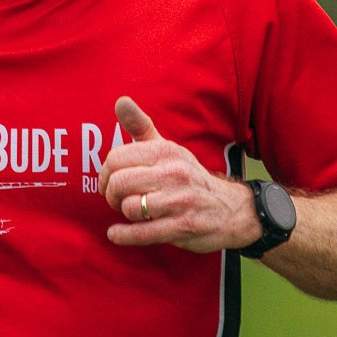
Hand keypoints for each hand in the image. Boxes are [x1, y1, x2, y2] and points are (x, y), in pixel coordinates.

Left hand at [99, 97, 260, 251]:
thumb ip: (141, 125)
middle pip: (120, 183)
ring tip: (130, 212)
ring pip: (130, 208)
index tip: (109, 181)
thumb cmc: (189, 177)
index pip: (117, 158)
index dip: (105, 173)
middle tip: (117, 199)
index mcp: (167, 152)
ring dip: (123, 214)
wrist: (232, 209)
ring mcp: (180, 201)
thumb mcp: (169, 148)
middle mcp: (174, 173)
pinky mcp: (182, 227)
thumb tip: (120, 100)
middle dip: (111, 195)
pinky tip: (116, 233)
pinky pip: (142, 233)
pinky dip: (123, 235)